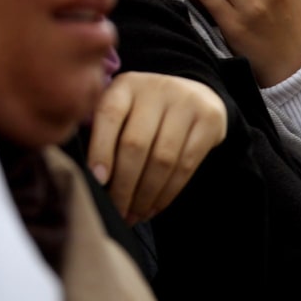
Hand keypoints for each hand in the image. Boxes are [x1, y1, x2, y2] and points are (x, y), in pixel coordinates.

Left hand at [88, 72, 226, 223]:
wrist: (194, 94)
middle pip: (136, 143)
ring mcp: (186, 101)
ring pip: (163, 159)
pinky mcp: (209, 119)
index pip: (109, 115)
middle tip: (116, 211)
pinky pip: (186, 165)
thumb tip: (91, 181)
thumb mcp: (122, 110)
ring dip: (146, 195)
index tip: (97, 180)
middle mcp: (156, 88)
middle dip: (124, 185)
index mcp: (126, 85)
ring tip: (133, 215)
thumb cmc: (144, 114)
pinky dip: (167, 193)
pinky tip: (154, 207)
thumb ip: (103, 135)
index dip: (100, 150)